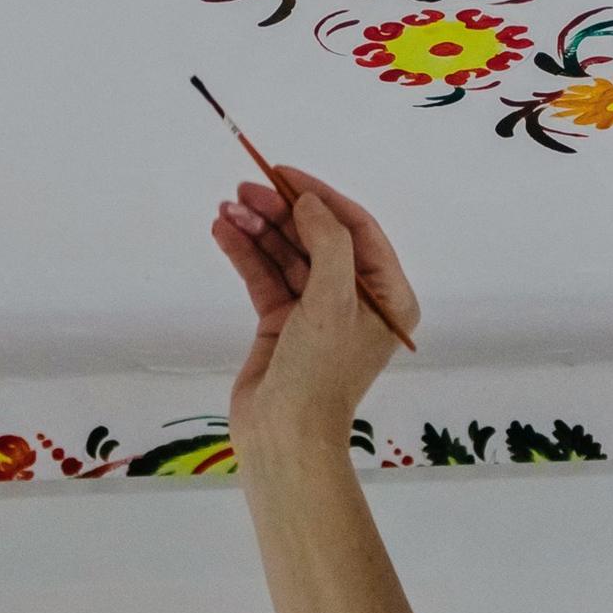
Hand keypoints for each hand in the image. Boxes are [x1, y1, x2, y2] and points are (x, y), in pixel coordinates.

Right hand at [211, 167, 421, 448]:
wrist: (284, 438)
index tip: (283, 174)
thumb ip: (328, 244)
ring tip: (227, 207)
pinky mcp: (283, 326)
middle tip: (244, 188)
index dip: (320, 197)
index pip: (357, 230)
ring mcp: (317, 313)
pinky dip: (246, 254)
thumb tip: (310, 201)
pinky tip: (224, 231)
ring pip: (288, 256)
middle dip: (282, 212)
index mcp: (388, 297)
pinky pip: (266, 278)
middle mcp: (356, 301)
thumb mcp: (333, 302)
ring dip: (259, 230)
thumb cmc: (321, 373)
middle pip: (318, 239)